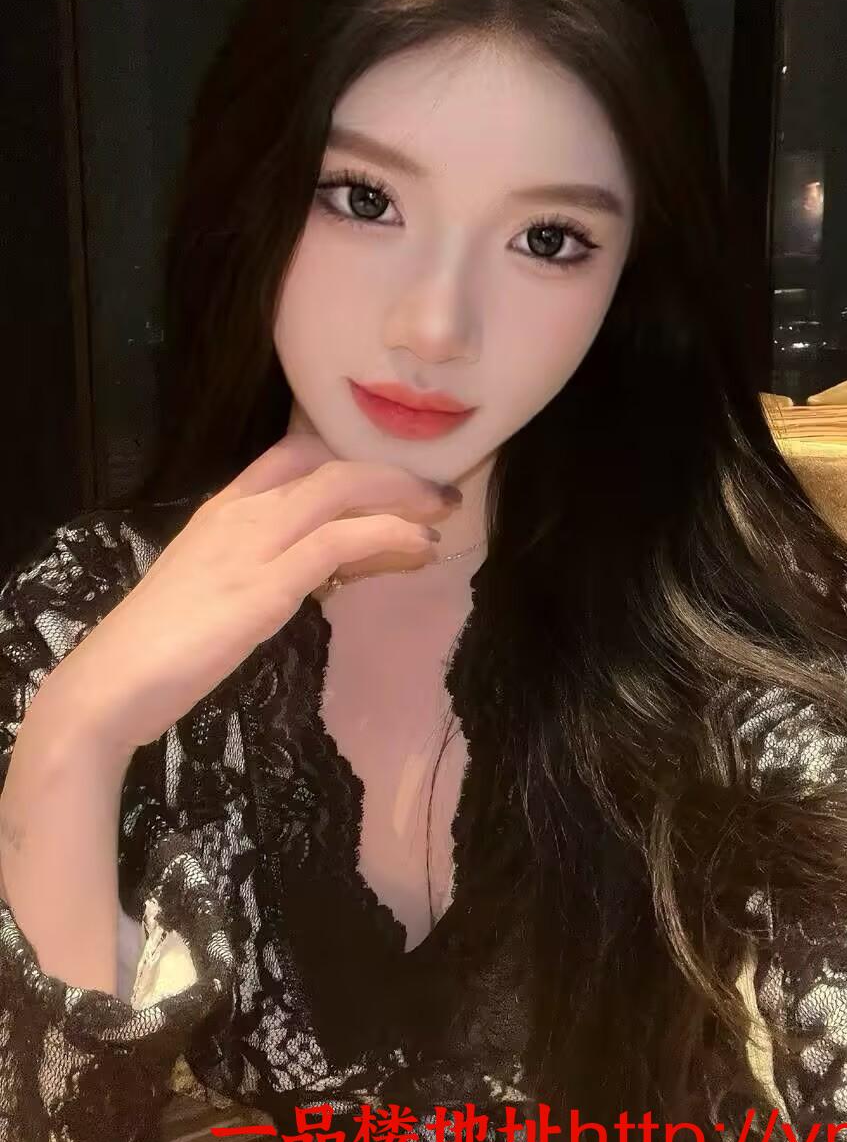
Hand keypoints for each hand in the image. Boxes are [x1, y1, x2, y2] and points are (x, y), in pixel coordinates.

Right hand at [41, 432, 456, 758]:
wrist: (110, 686)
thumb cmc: (157, 649)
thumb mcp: (213, 589)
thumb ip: (262, 568)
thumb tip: (325, 571)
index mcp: (222, 510)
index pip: (291, 454)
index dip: (348, 459)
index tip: (390, 481)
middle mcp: (239, 514)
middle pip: (331, 466)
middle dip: (392, 476)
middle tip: (437, 495)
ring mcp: (251, 545)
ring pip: (342, 491)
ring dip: (402, 498)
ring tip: (441, 516)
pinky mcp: (265, 586)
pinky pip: (340, 541)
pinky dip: (389, 535)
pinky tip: (419, 546)